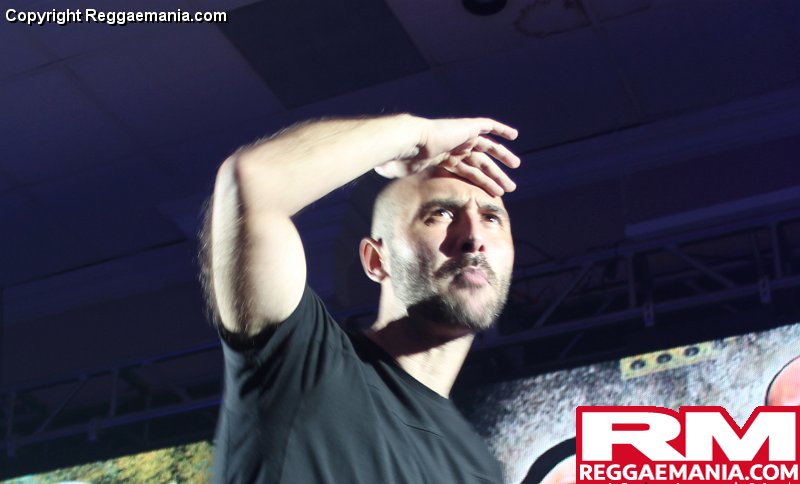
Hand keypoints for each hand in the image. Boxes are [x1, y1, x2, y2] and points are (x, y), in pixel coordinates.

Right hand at [374, 117, 520, 195]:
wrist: (408, 143)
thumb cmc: (401, 160)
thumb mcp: (400, 174)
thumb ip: (394, 175)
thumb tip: (380, 177)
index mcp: (441, 159)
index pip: (466, 171)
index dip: (481, 182)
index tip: (495, 193)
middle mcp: (453, 147)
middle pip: (480, 163)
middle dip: (495, 175)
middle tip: (510, 187)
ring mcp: (460, 136)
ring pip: (487, 149)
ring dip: (502, 158)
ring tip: (516, 168)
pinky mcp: (466, 127)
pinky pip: (488, 126)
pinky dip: (500, 129)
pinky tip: (514, 136)